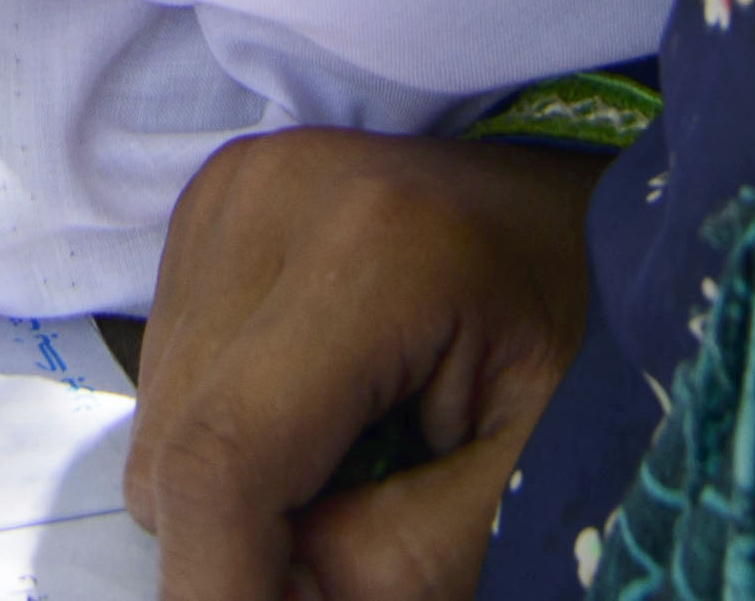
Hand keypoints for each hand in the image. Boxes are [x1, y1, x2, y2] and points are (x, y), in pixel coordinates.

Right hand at [126, 130, 602, 600]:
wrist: (584, 215)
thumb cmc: (594, 332)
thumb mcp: (534, 470)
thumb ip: (404, 559)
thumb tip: (282, 599)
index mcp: (373, 247)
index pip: (224, 456)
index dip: (222, 585)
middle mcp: (272, 199)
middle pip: (177, 452)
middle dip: (243, 549)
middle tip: (348, 570)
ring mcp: (230, 195)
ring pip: (160, 428)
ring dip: (237, 493)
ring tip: (361, 468)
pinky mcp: (210, 211)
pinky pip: (171, 383)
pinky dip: (232, 437)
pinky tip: (326, 420)